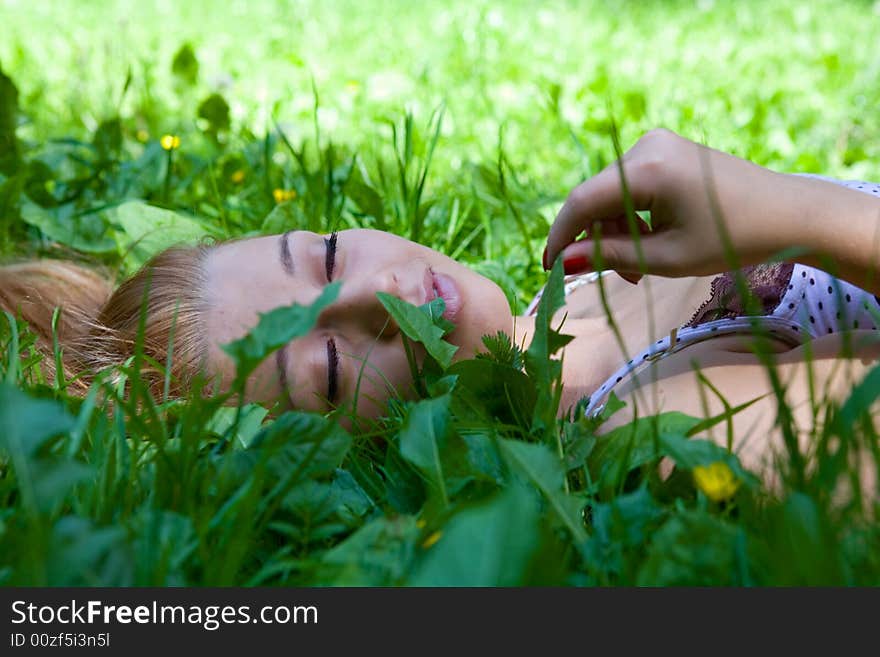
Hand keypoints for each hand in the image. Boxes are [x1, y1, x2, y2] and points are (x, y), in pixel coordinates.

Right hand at [543, 128, 796, 281]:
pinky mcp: (667, 150)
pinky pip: (631, 186)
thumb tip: (563, 262)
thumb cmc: (732, 238)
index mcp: (648, 168)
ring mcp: (658, 144)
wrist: (789, 214)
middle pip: (596, 198)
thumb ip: (609, 257)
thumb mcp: (666, 257)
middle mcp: (647, 146)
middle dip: (596, 240)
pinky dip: (632, 217)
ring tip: (638, 269)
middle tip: (615, 279)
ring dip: (615, 232)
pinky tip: (649, 242)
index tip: (549, 269)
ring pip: (612, 195)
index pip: (582, 202)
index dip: (560, 236)